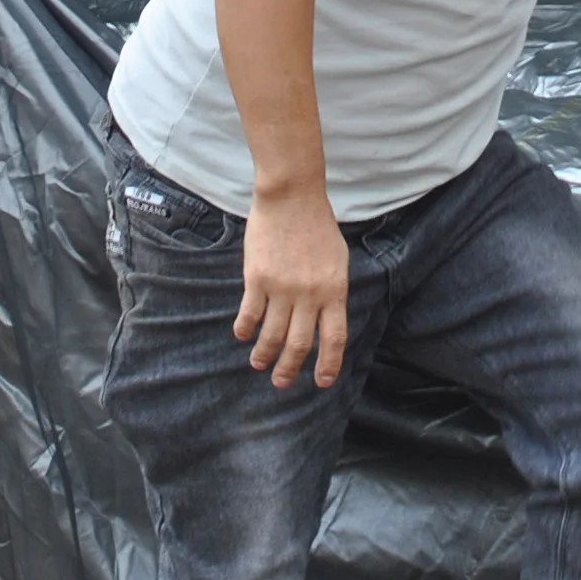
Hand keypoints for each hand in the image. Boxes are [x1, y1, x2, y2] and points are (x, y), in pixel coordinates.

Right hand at [234, 187, 349, 389]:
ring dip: (264, 355)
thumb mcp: (337, 259)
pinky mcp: (257, 279)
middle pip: (300, 344)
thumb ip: (330, 290)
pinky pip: (250, 315)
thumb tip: (323, 320)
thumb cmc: (318, 226)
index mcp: (334, 288)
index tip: (322, 382)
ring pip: (272, 335)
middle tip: (281, 382)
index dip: (329, 364)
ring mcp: (282, 288)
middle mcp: (310, 294)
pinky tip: (243, 336)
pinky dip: (245, 330)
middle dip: (290, 368)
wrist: (292, 197)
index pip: (335, 337)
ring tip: (259, 364)